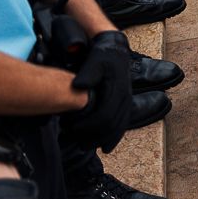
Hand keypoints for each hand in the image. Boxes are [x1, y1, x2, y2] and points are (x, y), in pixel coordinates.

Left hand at [63, 31, 133, 152]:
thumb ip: (88, 73)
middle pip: (111, 126)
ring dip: (102, 140)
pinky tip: (105, 147)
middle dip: (93, 137)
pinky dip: (113, 138)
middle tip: (75, 143)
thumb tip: (78, 86)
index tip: (71, 129)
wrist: (115, 50)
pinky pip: (121, 125)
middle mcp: (125, 98)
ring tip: (85, 147)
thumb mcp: (95, 61)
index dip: (88, 126)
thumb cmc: (102, 56)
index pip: (104, 115)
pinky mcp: (125, 105)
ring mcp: (126, 102)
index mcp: (117, 89)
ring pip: (117, 128)